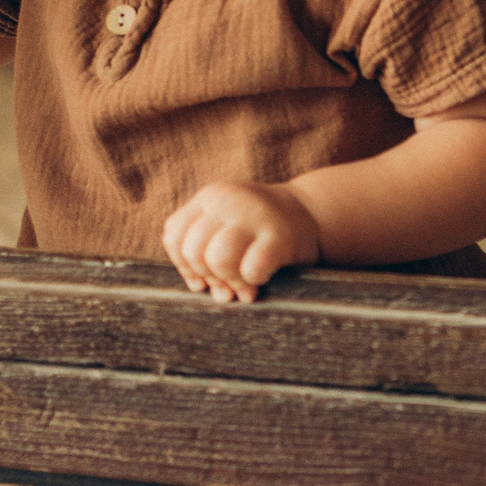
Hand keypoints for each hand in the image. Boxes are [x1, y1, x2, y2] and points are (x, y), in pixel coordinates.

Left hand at [162, 181, 321, 301]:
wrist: (312, 213)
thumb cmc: (261, 229)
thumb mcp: (226, 224)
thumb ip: (204, 247)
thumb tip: (200, 287)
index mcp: (210, 197)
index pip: (174, 236)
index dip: (184, 265)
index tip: (202, 278)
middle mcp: (228, 200)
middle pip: (193, 250)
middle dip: (208, 276)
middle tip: (227, 286)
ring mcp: (255, 216)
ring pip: (217, 258)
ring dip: (229, 280)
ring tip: (243, 286)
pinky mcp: (279, 236)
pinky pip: (251, 268)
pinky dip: (253, 281)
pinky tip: (262, 278)